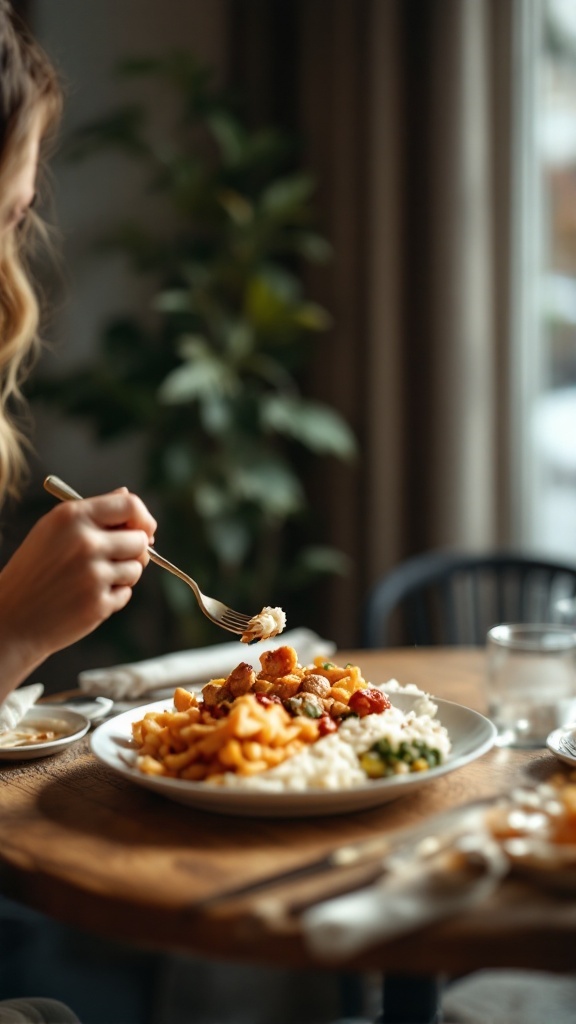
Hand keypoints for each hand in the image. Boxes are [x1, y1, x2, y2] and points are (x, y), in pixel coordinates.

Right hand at [0, 488, 156, 696]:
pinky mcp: (98, 603)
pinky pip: (126, 594)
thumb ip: (92, 512)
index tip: (145, 530)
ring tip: (91, 580)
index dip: (143, 518)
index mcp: (72, 517)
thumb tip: (126, 494)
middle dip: (134, 550)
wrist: (12, 617)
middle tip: (114, 559)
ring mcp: (93, 574)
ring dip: (122, 575)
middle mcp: (84, 542)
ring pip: (136, 569)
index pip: (130, 505)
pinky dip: (112, 596)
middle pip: (140, 540)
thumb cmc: (35, 570)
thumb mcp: (54, 530)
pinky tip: (85, 598)